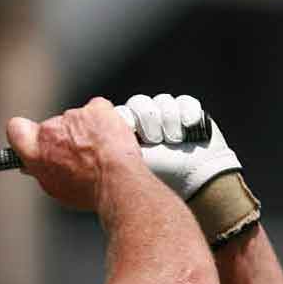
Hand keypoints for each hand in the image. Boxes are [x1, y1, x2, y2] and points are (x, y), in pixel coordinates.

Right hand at [6, 96, 150, 210]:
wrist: (118, 181)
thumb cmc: (91, 189)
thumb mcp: (56, 188)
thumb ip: (42, 170)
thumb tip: (36, 166)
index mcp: (36, 152)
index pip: (16, 129)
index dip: (24, 131)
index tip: (31, 134)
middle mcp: (51, 132)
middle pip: (52, 126)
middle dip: (65, 135)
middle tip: (80, 151)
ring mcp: (73, 117)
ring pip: (77, 119)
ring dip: (87, 130)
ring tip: (101, 150)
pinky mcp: (95, 108)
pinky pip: (98, 109)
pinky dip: (104, 119)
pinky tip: (110, 137)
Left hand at [119, 93, 241, 199]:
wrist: (190, 182)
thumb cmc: (155, 176)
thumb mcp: (125, 163)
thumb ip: (107, 149)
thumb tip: (92, 141)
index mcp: (124, 131)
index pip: (119, 112)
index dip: (125, 119)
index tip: (130, 136)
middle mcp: (145, 121)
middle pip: (139, 102)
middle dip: (146, 119)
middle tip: (153, 140)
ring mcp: (167, 115)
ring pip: (161, 101)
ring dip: (167, 119)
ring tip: (172, 140)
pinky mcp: (188, 112)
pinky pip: (183, 101)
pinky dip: (186, 112)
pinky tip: (188, 124)